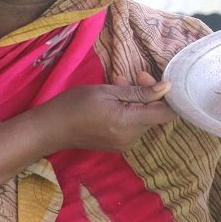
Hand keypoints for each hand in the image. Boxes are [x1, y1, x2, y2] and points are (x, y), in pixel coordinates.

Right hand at [42, 71, 176, 153]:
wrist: (52, 128)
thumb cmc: (76, 104)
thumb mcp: (107, 91)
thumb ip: (139, 92)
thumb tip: (166, 87)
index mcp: (130, 123)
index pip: (167, 114)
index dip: (168, 97)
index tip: (157, 81)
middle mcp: (131, 138)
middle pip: (154, 115)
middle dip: (149, 94)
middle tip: (135, 75)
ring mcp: (125, 144)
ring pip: (144, 119)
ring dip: (138, 101)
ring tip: (120, 84)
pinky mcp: (118, 146)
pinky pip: (133, 126)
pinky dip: (130, 111)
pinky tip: (116, 100)